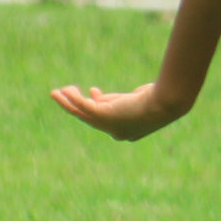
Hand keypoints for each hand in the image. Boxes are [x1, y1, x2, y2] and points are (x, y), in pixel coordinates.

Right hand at [49, 81, 189, 140]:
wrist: (165, 104)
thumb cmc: (159, 101)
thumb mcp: (138, 99)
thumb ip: (118, 100)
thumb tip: (96, 94)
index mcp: (125, 130)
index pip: (106, 118)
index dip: (98, 102)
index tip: (94, 90)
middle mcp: (114, 131)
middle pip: (90, 118)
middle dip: (76, 106)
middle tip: (66, 94)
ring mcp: (108, 125)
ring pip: (81, 113)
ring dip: (67, 102)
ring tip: (55, 92)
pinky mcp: (103, 114)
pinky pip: (82, 106)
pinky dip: (71, 98)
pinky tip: (65, 89)